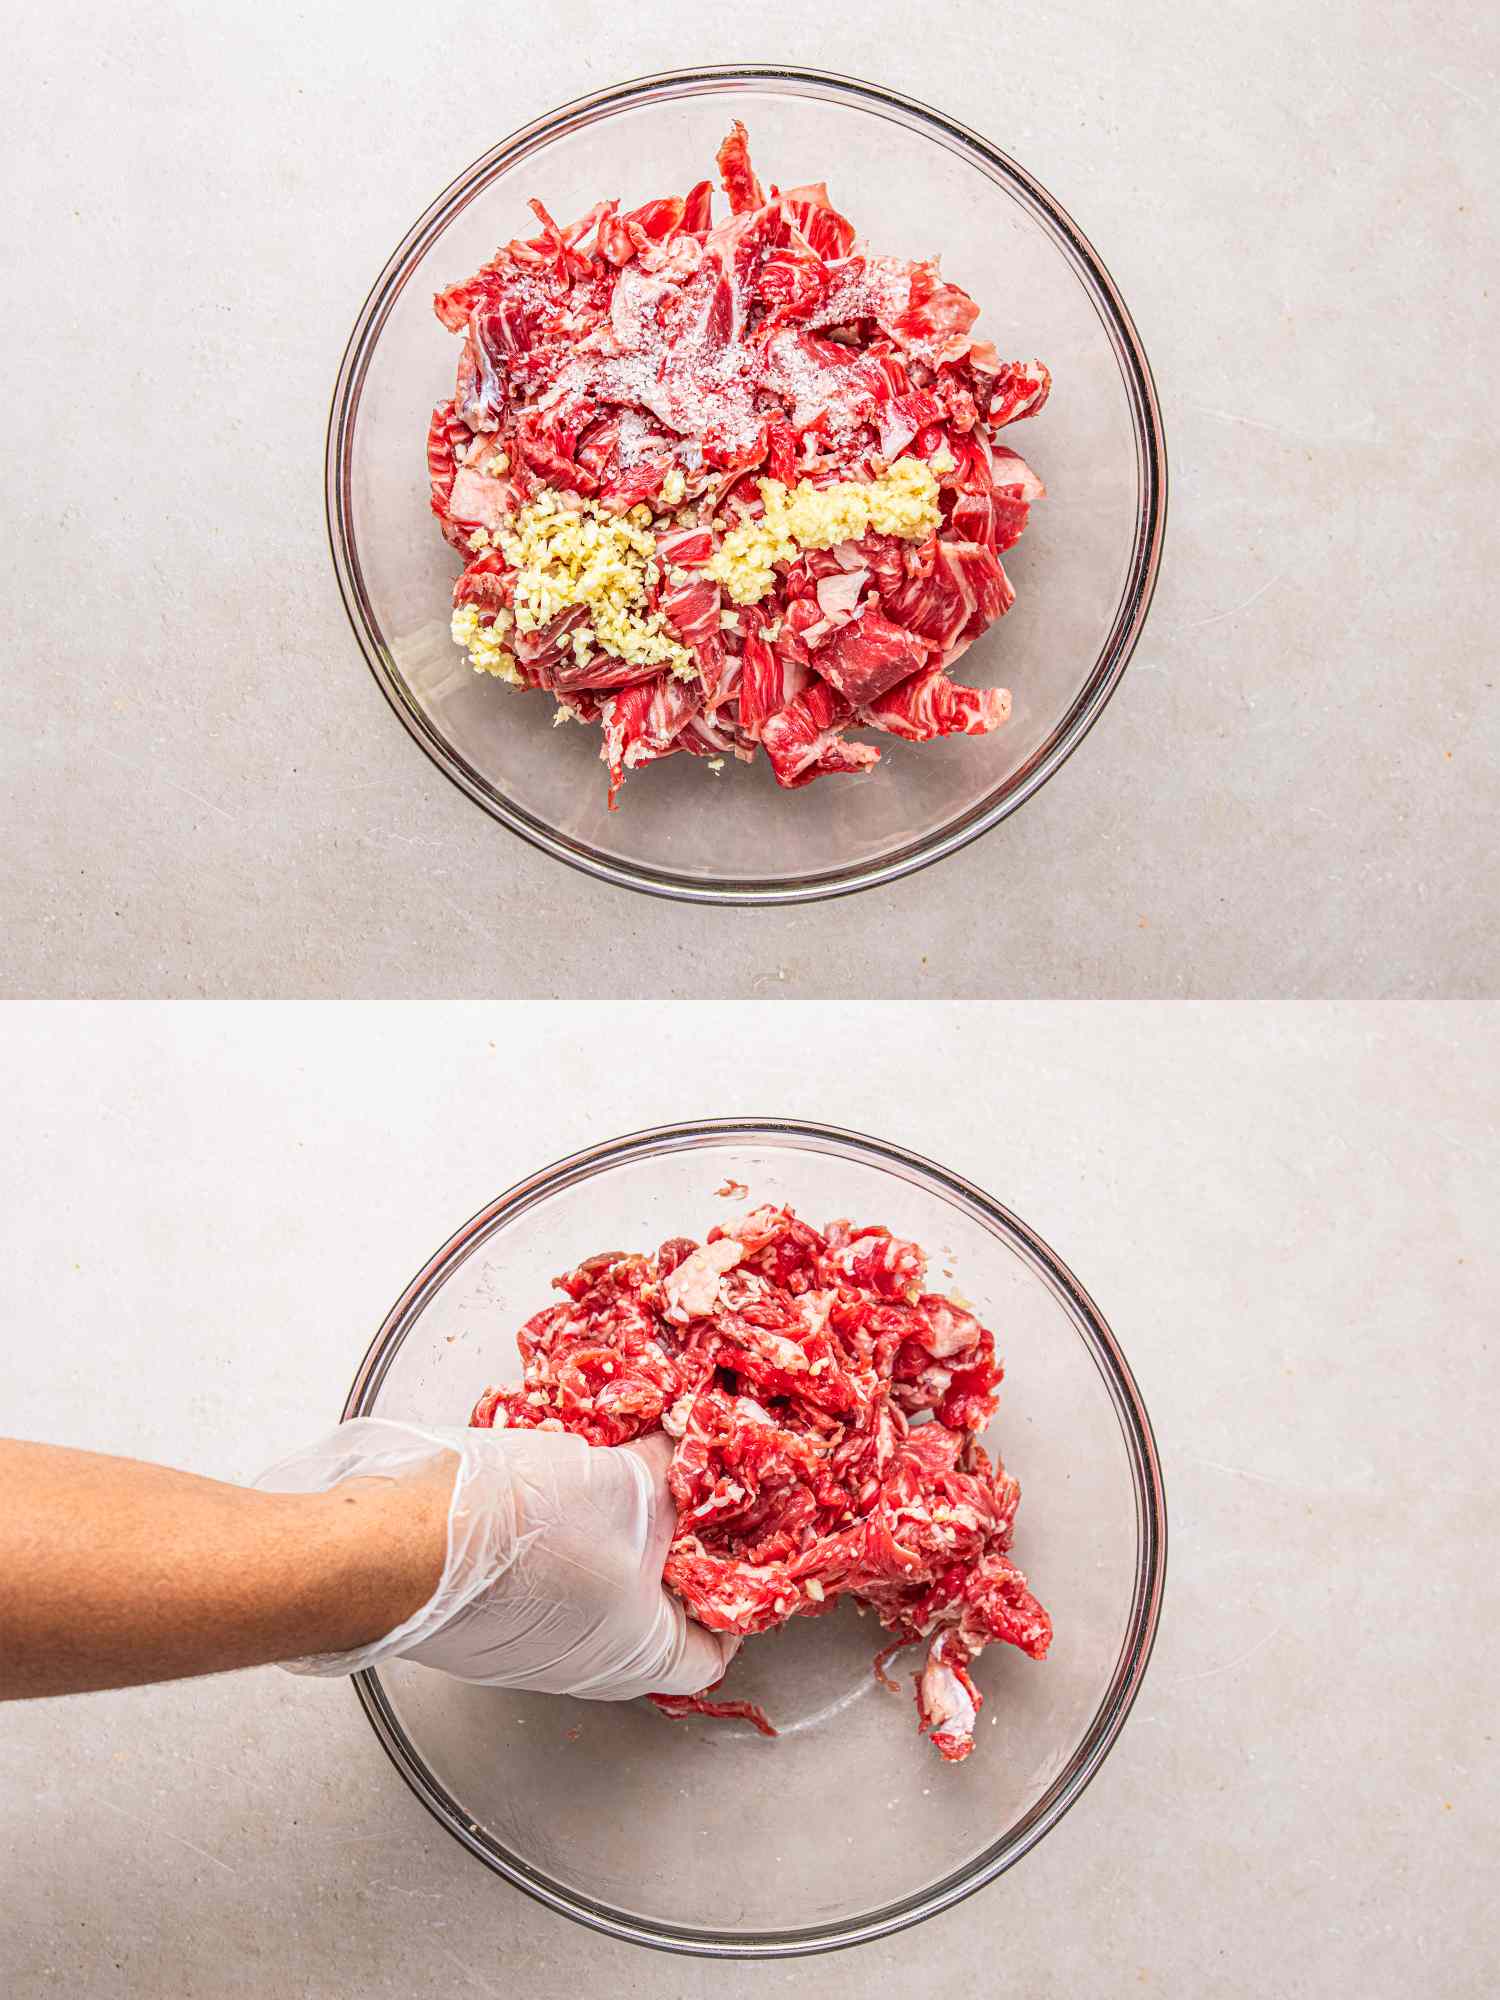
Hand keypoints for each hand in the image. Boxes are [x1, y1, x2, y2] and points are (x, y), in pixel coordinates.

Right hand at [256, 1418, 735, 1699]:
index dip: (743, 1580)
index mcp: (644, 1653)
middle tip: (690, 1464)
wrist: (393, 1546)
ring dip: (616, 1508)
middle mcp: (592, 1658)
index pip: (722, 1638)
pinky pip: (548, 1552)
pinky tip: (567, 1456)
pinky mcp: (489, 1600)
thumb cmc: (520, 1540)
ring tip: (628, 1447)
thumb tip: (687, 1450)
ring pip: (602, 1564)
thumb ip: (671, 1470)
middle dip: (675, 1525)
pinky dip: (564, 1508)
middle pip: (660, 1595)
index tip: (748, 1521)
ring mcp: (535, 1632)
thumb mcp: (626, 1487)